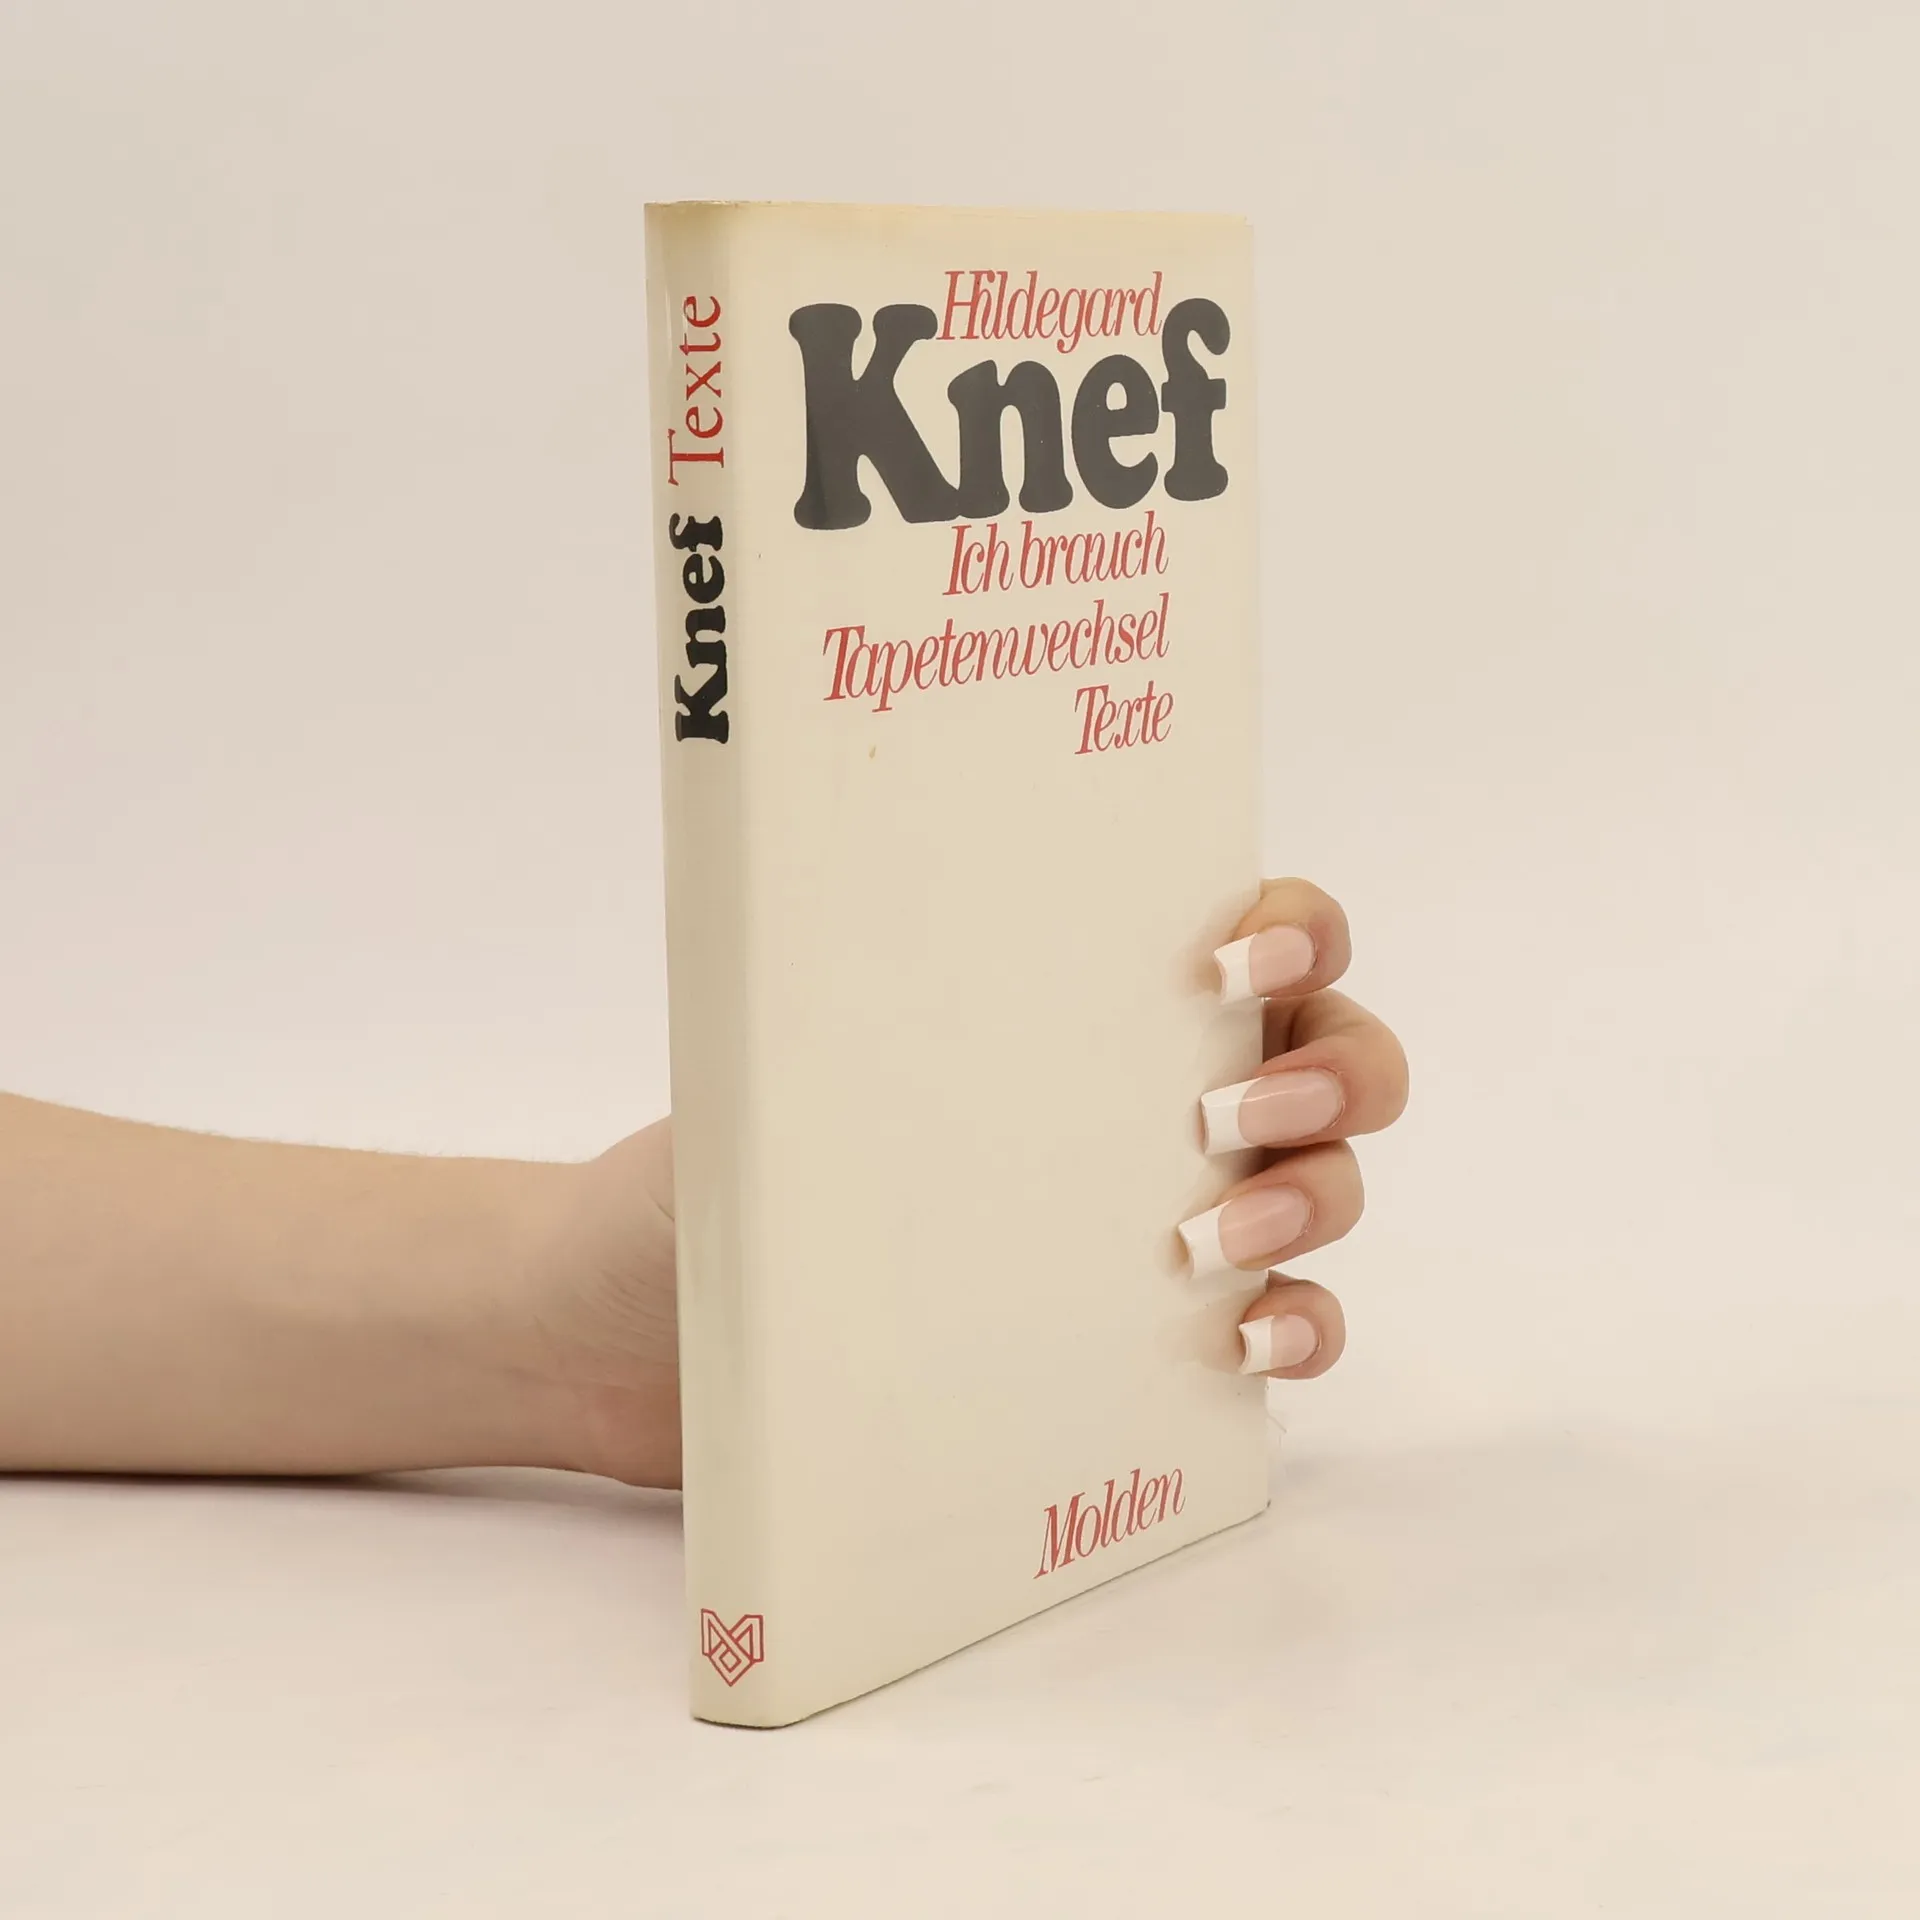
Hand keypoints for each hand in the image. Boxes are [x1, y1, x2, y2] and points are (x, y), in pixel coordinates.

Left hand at [534, 877, 1407, 1485]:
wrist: (617, 1338)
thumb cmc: (686, 1183)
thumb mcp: (762, 1076)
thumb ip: (852, 1022)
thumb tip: (907, 960)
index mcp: (1069, 1004)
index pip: (1249, 933)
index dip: (1292, 930)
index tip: (1227, 962)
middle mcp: (1137, 1100)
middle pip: (1331, 1057)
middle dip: (1330, 1072)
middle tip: (1231, 1111)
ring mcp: (1153, 1221)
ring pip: (1327, 1189)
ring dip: (1312, 1199)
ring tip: (1209, 1238)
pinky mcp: (1141, 1347)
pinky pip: (1285, 1328)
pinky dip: (1301, 1329)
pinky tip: (1245, 1340)